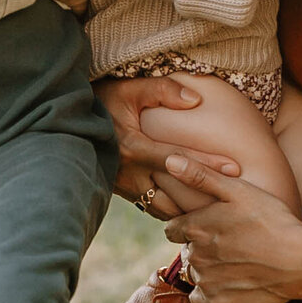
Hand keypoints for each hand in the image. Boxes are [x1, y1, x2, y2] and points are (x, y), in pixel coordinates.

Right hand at [96, 75, 241, 222]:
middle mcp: (128, 173)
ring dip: (187, 213)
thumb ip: (163, 90)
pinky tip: (192, 213)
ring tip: (218, 213)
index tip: (235, 170)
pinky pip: (151, 209)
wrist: (66, 124)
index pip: (177, 158)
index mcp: (132, 147)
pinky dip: (172, 212)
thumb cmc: (101, 101)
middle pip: (173, 196)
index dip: (207, 165)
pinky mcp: (120, 193)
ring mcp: (123, 187)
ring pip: (162, 210)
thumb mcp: (130, 89)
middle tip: (233, 203)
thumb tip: (195, 100)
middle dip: (202, 202)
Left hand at [160, 153, 301, 302]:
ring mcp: (205, 282)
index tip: (210, 228)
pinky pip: (202, 299)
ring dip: (209, 270)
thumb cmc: (271, 220)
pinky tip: (233, 283)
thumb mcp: (237, 190)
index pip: (173, 230)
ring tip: (237, 263)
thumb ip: (200, 176)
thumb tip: (169, 159)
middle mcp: (194, 256)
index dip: (189, 228)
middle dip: (201, 248)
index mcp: (195, 227)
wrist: (300, 260)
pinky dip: (212, 292)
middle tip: (231, 244)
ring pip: (196, 275)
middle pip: (188, 252)